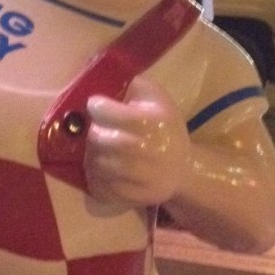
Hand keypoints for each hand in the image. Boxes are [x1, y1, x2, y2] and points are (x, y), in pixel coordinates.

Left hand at [84, 76, 190, 206]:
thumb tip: (106, 76)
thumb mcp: (158, 99)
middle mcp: (149, 150)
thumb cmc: (164, 128)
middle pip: (101, 140)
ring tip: (99, 151)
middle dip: (93, 134)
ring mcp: (143, 178)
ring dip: (92, 156)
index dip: (97, 107)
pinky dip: (96, 178)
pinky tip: (102, 170)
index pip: (110, 112)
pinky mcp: (136, 197)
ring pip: (99, 166)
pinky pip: (103, 188)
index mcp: (153, 121)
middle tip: (96, 131)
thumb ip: (134, 85)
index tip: (96, 106)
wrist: (182, 168)